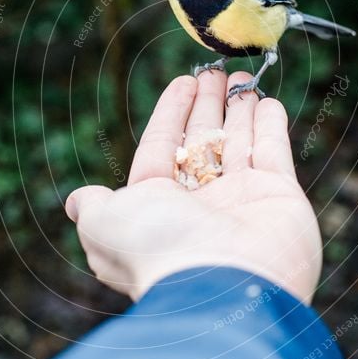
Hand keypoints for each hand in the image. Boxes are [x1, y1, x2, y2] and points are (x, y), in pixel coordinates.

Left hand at [66, 71, 321, 302]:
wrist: (224, 286)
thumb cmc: (160, 249)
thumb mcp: (106, 225)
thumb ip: (95, 208)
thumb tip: (77, 203)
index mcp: (161, 205)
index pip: (164, 147)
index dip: (172, 113)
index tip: (183, 82)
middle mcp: (202, 204)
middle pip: (203, 142)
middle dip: (207, 106)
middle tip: (213, 72)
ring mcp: (243, 201)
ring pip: (239, 143)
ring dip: (239, 109)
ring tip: (239, 77)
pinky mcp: (280, 198)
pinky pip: (273, 152)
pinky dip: (270, 126)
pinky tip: (266, 100)